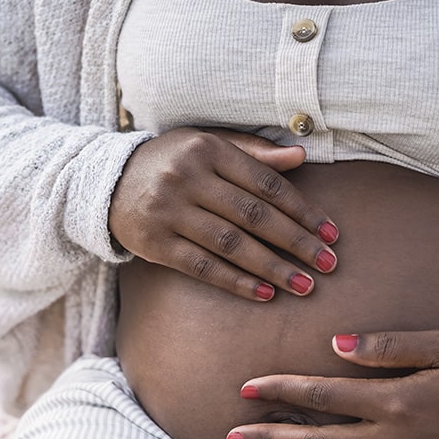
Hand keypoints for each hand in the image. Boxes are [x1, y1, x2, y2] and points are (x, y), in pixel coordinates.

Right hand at [109, 127, 339, 300]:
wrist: (107, 183)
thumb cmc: (171, 162)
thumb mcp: (207, 145)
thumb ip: (253, 152)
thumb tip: (301, 156)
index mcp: (207, 149)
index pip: (266, 184)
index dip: (303, 210)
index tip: (331, 232)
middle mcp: (187, 178)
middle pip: (253, 215)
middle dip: (296, 242)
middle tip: (329, 263)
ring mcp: (168, 212)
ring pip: (231, 244)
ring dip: (272, 267)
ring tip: (304, 285)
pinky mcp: (155, 242)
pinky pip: (202, 266)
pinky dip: (235, 281)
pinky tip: (264, 293)